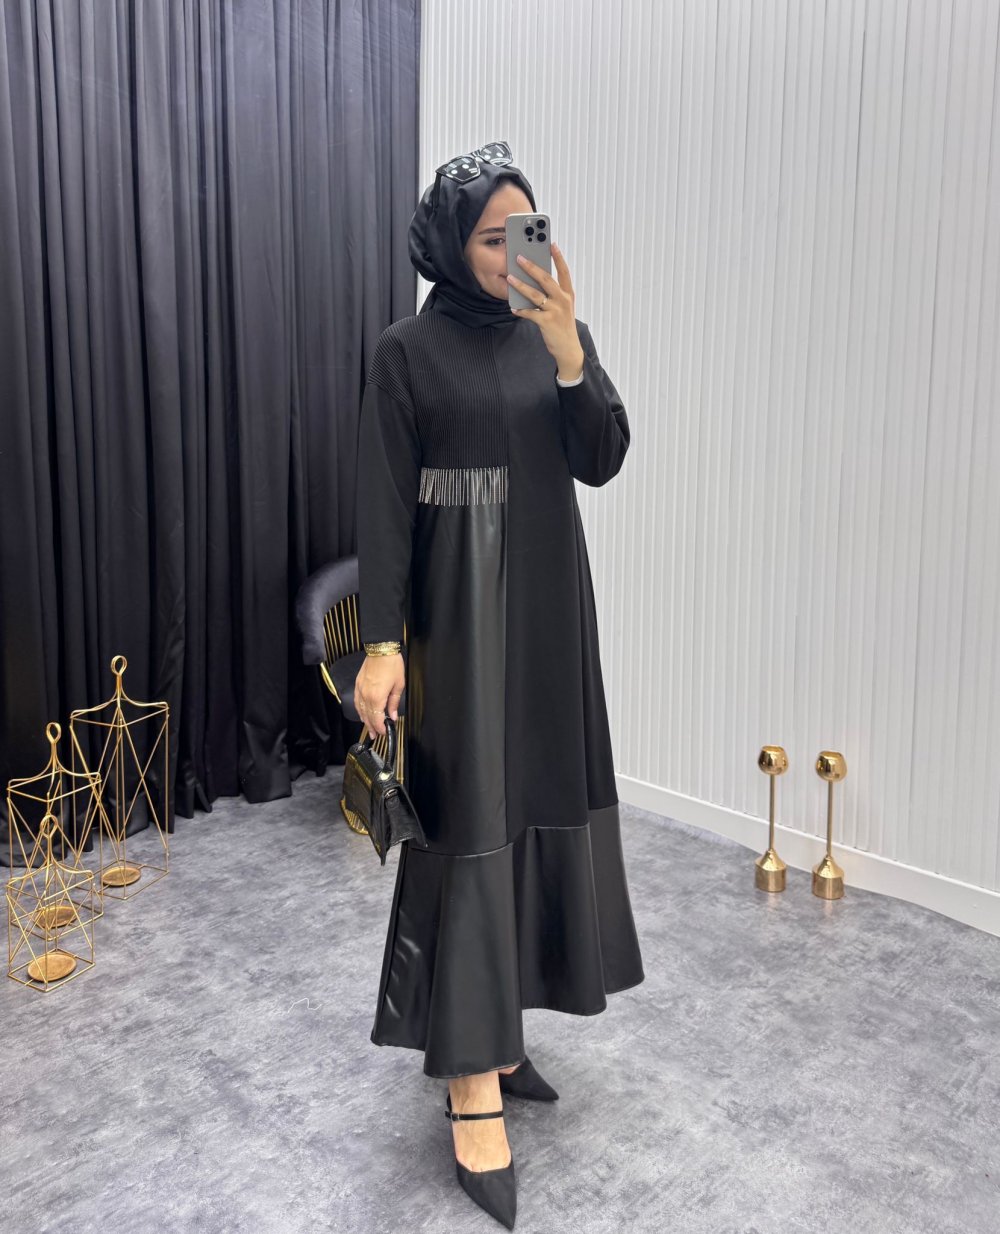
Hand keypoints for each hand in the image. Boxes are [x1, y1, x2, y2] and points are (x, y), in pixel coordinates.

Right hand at [354, 653, 404, 738]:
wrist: (381, 649)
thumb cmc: (392, 665)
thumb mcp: (398, 685)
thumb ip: (394, 702)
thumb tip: (393, 715)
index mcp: (377, 697)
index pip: (377, 718)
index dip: (380, 727)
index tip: (383, 731)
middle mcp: (366, 695)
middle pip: (367, 716)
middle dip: (371, 727)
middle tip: (374, 735)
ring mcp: (360, 689)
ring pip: (360, 710)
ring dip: (364, 720)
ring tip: (368, 727)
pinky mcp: (358, 684)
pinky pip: (356, 701)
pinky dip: (359, 709)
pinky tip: (362, 713)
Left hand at [506, 242, 584, 376]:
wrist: (569, 349)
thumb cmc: (563, 326)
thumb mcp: (563, 307)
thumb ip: (553, 294)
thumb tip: (534, 282)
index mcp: (568, 294)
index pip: (564, 271)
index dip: (558, 257)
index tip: (551, 243)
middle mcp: (563, 300)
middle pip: (546, 278)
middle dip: (531, 267)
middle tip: (519, 257)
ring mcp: (555, 311)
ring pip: (535, 294)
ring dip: (520, 285)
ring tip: (510, 278)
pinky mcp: (547, 322)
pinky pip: (530, 313)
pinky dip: (520, 310)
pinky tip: (513, 308)